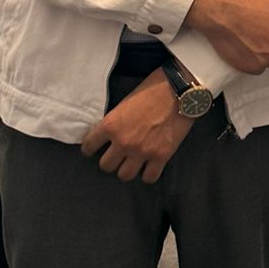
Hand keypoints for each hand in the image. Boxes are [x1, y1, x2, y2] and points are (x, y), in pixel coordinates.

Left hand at [80, 69, 193, 183]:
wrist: (179, 89)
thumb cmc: (152, 89)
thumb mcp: (125, 102)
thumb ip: (115, 121)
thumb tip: (110, 134)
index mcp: (111, 125)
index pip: (89, 146)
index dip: (91, 148)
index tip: (94, 148)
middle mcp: (123, 142)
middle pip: (105, 166)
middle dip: (110, 160)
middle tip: (117, 155)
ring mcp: (142, 151)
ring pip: (124, 175)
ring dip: (127, 169)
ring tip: (132, 162)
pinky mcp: (161, 156)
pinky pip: (149, 177)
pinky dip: (148, 173)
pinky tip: (150, 166)